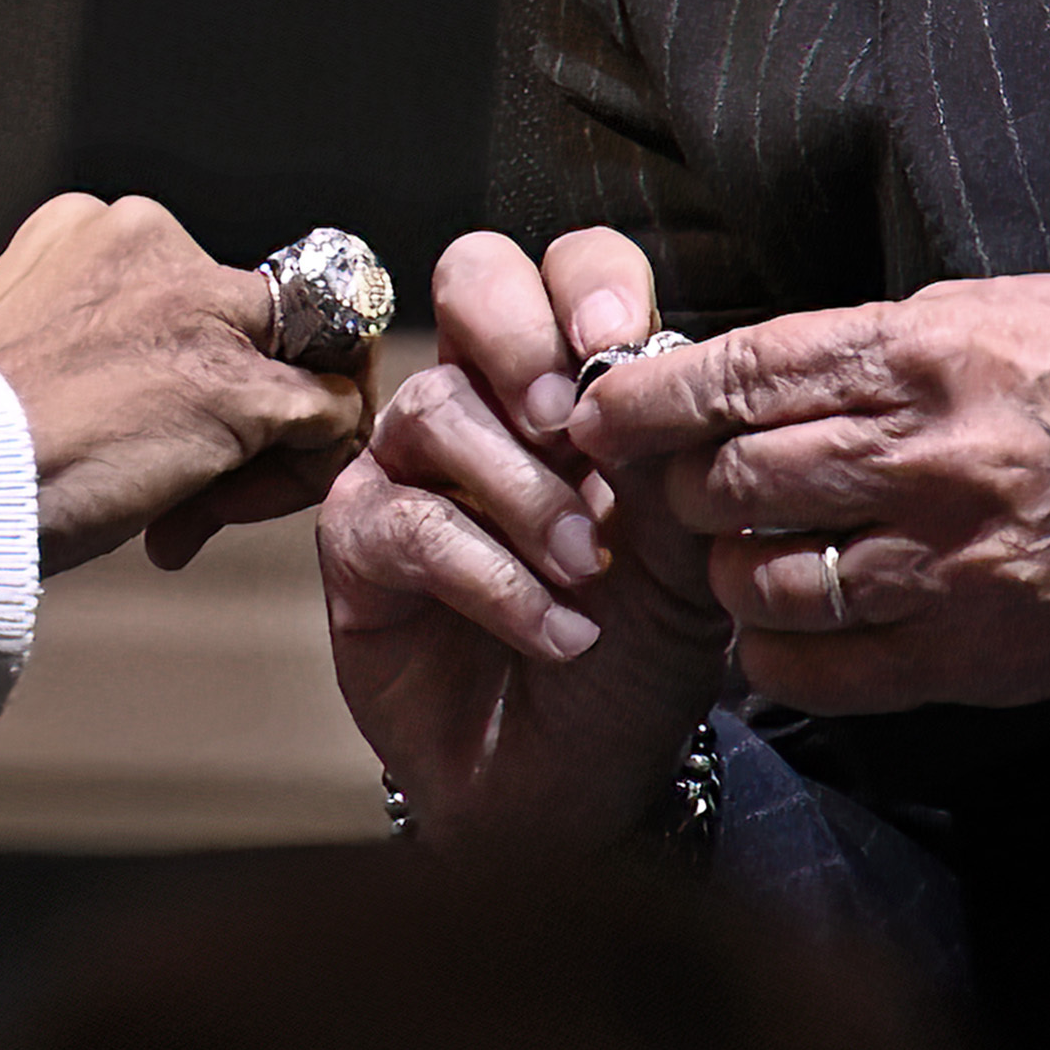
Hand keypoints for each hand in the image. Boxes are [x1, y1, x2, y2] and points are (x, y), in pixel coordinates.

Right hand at [0, 192, 373, 572]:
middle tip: (171, 489)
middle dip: (230, 409)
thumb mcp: (19, 354)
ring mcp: (201, 312)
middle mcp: (155, 243)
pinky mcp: (234, 386)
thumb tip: (151, 396)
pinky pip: (327, 418)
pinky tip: (208, 520)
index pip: (196, 287)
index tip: (133, 433)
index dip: (183, 367)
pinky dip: (296, 475)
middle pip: (259, 320)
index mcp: (92, 228)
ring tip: (186, 516)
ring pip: (307, 363)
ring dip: (264, 449)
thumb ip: (90, 344)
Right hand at [319, 227, 732, 848]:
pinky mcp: (359, 545)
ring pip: (437, 408)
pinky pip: (409, 524)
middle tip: (571, 426)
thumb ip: (674, 463)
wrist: (581, 783)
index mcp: (574, 378)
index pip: (568, 266)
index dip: (588, 283)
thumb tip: (648, 378)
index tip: (620, 348)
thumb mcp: (690, 557)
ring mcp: (411, 465)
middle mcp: (487, 400)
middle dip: (519, 336)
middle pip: (471, 276)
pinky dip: (494, 581)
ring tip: (590, 572)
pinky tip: (557, 632)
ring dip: (527, 495)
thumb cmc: (635, 656)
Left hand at [570, 267, 1049, 711]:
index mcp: (925, 353)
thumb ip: (869, 348)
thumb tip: (746, 377)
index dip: (649, 401)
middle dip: (689, 491)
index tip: (601, 415)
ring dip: (729, 576)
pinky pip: (828, 670)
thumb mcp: (991, 309)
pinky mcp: (981, 652)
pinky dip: (777, 657)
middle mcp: (930, 458)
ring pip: (766, 583)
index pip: (739, 377)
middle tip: (687, 493)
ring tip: (740, 562)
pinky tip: (779, 635)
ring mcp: (955, 565)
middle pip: (735, 483)